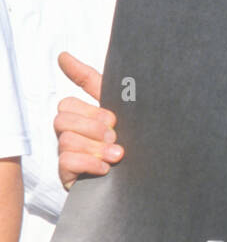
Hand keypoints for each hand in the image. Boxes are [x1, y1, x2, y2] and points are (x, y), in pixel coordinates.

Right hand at [54, 51, 123, 190]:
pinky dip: (88, 162)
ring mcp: (69, 153)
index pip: (76, 94)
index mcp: (90, 115)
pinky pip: (66, 159)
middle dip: (92, 123)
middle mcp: (75, 131)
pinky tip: (106, 169)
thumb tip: (68, 56)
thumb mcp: (130, 118)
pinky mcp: (67, 174)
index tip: (78, 75)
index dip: (77, 78)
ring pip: (65, 137)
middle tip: (115, 135)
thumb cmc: (136, 149)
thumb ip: (106, 88)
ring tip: (117, 155)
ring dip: (94, 146)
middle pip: (64, 113)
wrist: (147, 186)